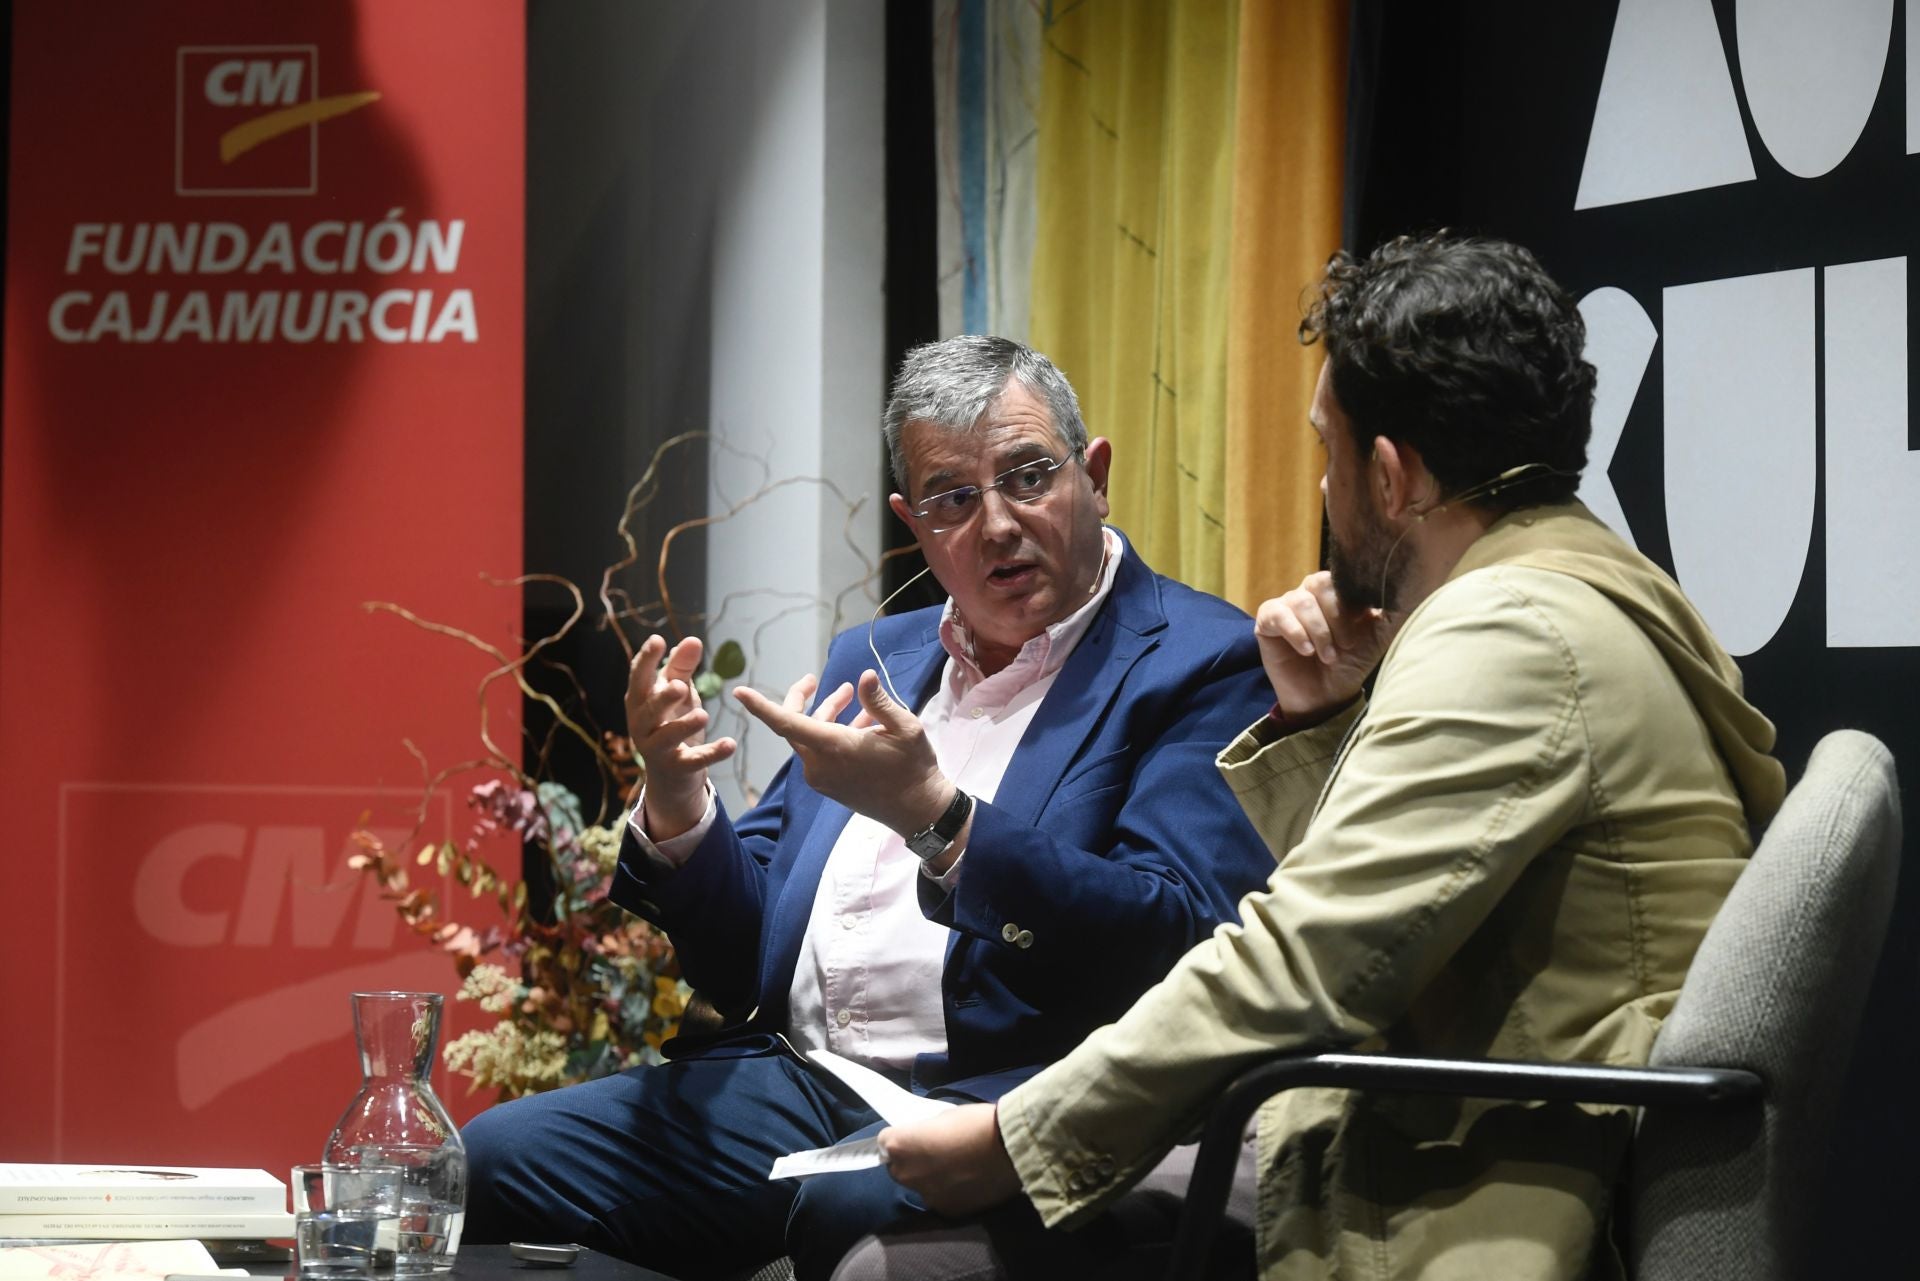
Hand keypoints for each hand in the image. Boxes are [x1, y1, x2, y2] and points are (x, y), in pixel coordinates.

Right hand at [625, 634, 735, 838]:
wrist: (670, 773)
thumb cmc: (670, 721)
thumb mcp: (678, 693)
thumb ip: (682, 667)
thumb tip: (693, 639)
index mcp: (640, 701)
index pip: (639, 678)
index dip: (646, 660)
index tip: (657, 641)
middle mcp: (642, 725)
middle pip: (649, 710)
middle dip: (663, 698)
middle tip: (680, 687)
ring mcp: (656, 749)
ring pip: (667, 737)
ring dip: (683, 726)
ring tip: (703, 715)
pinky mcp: (677, 767)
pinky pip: (693, 761)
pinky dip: (712, 753)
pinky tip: (730, 744)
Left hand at [733, 669, 950, 836]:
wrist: (918, 810)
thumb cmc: (914, 767)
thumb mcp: (905, 727)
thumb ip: (879, 701)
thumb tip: (864, 677)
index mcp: (833, 747)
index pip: (785, 723)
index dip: (761, 706)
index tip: (739, 691)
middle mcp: (820, 764)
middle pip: (794, 725)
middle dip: (802, 699)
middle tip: (812, 678)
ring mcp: (822, 778)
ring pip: (809, 737)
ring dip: (825, 715)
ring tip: (850, 695)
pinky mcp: (829, 786)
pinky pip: (819, 753)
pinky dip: (831, 733)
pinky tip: (858, 722)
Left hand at [877, 1103, 1020, 1215]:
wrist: (1008, 1148)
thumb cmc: (975, 1122)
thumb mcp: (942, 1118)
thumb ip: (925, 1133)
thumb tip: (925, 1140)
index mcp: (900, 1145)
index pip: (885, 1142)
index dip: (901, 1137)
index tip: (915, 1136)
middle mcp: (906, 1174)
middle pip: (898, 1168)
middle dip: (911, 1161)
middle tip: (934, 1153)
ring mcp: (926, 1196)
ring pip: (920, 1187)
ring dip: (930, 1178)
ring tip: (956, 1169)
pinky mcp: (947, 1211)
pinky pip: (941, 1199)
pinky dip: (950, 1192)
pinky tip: (968, 1182)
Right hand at [1253, 571, 1399, 724]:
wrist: (1326, 697)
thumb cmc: (1351, 664)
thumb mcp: (1377, 637)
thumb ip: (1389, 611)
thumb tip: (1405, 587)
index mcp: (1334, 592)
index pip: (1339, 577)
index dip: (1349, 601)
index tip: (1361, 626)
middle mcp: (1309, 594)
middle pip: (1318, 584)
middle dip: (1336, 617)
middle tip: (1346, 645)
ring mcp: (1286, 606)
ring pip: (1301, 601)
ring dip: (1319, 631)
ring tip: (1328, 656)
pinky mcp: (1266, 622)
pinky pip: (1277, 614)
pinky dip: (1295, 632)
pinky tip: (1306, 651)